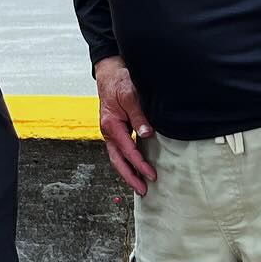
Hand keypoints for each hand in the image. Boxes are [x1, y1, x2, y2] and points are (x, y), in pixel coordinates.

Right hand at [95, 56, 154, 194]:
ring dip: (128, 172)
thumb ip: (138, 116)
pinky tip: (137, 167)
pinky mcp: (117, 129)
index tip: (151, 175)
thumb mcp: (129, 95)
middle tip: (143, 190)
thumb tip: (147, 135)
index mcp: (110, 125)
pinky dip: (128, 161)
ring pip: (118, 157)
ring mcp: (112, 131)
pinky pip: (121, 150)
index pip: (127, 150)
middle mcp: (109, 131)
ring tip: (140, 185)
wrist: (110, 71)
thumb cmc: (118, 81)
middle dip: (129, 177)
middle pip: (117, 161)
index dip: (139, 164)